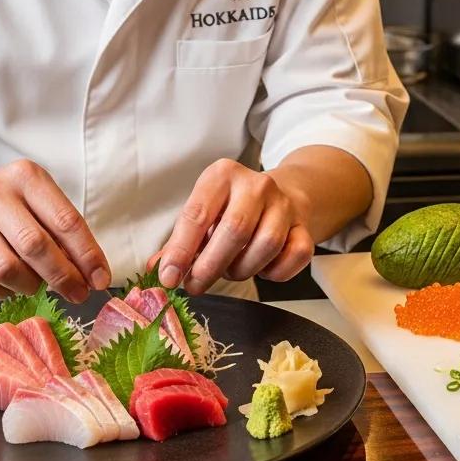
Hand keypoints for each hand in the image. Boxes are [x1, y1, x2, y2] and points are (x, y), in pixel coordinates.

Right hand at [0, 159, 111, 301]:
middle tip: (79, 294)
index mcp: (26, 176)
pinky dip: (9, 291)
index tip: (101, 279)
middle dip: (64, 276)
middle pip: (36, 246)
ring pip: (8, 269)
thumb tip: (90, 274)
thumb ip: (63, 232)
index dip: (88, 255)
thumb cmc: (12, 205)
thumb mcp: (40, 202)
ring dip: (32, 285)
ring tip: (40, 284)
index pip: (66, 221)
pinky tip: (15, 282)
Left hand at [152, 159, 314, 293]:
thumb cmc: (233, 208)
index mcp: (222, 175)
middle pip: (234, 230)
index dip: (181, 250)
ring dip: (243, 269)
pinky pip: (295, 256)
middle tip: (195, 285)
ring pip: (266, 245)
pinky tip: (262, 268)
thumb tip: (155, 270)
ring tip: (229, 271)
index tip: (169, 277)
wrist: (283, 194)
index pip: (197, 214)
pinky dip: (276, 272)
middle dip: (210, 266)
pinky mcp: (304, 226)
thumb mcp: (203, 214)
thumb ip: (179, 242)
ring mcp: (284, 204)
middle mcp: (256, 184)